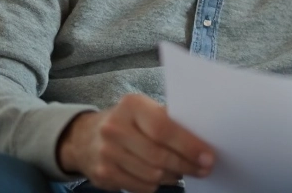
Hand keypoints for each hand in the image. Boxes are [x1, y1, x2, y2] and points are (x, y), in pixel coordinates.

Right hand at [57, 93, 213, 192]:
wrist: (84, 137)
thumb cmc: (127, 121)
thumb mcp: (144, 110)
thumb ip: (168, 121)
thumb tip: (201, 140)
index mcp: (131, 106)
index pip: (164, 128)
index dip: (189, 145)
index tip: (208, 156)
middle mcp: (115, 128)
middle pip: (159, 155)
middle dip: (186, 164)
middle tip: (204, 169)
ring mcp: (106, 153)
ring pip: (152, 174)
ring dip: (174, 176)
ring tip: (184, 171)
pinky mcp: (103, 174)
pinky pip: (140, 186)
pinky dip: (157, 184)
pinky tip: (164, 177)